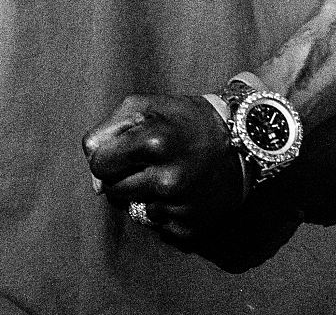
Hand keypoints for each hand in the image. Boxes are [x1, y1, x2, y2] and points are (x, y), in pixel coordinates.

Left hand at [83, 94, 242, 245]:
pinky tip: (181, 192)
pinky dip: (163, 212)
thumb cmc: (186, 119)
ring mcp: (179, 207)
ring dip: (142, 195)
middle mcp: (166, 178)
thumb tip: (94, 180)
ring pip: (133, 211)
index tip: (123, 150)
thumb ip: (108, 132)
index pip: (99, 165)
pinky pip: (157, 227)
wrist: (241, 143)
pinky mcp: (189, 228)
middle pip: (112, 192)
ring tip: (166, 175)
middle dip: (122, 177)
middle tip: (147, 162)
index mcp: (153, 142)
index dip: (107, 157)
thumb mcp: (145, 106)